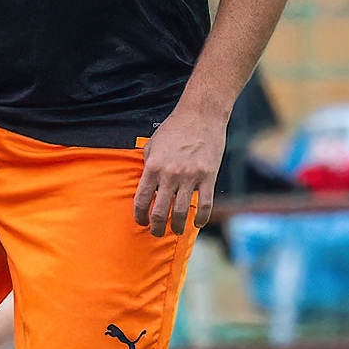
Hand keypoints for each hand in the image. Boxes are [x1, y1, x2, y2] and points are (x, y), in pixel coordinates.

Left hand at [134, 103, 225, 236]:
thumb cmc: (174, 129)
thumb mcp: (152, 145)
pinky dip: (201, 218)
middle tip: (157, 232)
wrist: (201, 115)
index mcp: (153, 167)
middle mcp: (170, 175)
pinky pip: (205, 204)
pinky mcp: (208, 176)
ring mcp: (190, 177)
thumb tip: (145, 185)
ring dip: (177, 227)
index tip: (142, 222)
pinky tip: (198, 223)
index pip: (141, 200)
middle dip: (156, 227)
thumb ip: (148, 165)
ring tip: (176, 230)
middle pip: (160, 212)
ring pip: (181, 212)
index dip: (140, 216)